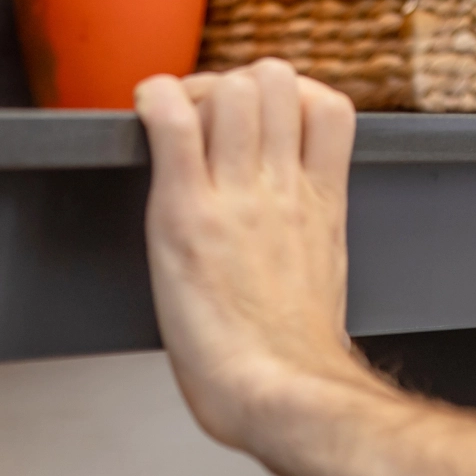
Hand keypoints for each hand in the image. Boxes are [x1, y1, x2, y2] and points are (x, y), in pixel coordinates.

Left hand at [132, 61, 372, 457]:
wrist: (279, 394)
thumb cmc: (292, 364)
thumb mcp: (322, 283)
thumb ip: (309, 243)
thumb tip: (293, 245)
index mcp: (319, 205)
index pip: (329, 106)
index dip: (292, 95)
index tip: (263, 118)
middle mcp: (281, 189)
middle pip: (275, 81)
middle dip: (237, 85)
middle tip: (207, 121)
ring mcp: (235, 197)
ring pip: (231, 88)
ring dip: (198, 92)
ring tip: (177, 125)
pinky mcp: (186, 214)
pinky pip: (172, 123)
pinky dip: (155, 101)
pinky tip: (146, 112)